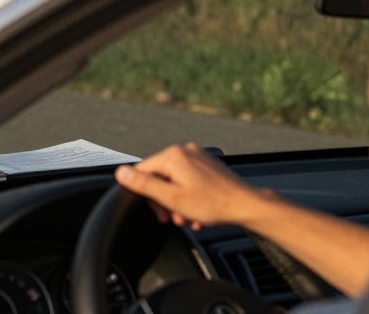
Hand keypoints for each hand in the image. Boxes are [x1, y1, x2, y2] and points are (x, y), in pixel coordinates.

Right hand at [115, 143, 266, 229]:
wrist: (247, 205)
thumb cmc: (214, 203)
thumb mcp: (172, 198)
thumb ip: (144, 185)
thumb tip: (121, 172)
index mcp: (172, 155)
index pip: (143, 171)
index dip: (146, 194)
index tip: (159, 212)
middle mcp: (184, 151)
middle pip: (160, 176)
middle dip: (165, 200)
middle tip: (174, 218)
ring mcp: (198, 156)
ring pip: (175, 180)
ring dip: (178, 202)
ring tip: (189, 218)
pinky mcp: (208, 164)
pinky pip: (189, 179)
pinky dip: (189, 195)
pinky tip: (198, 211)